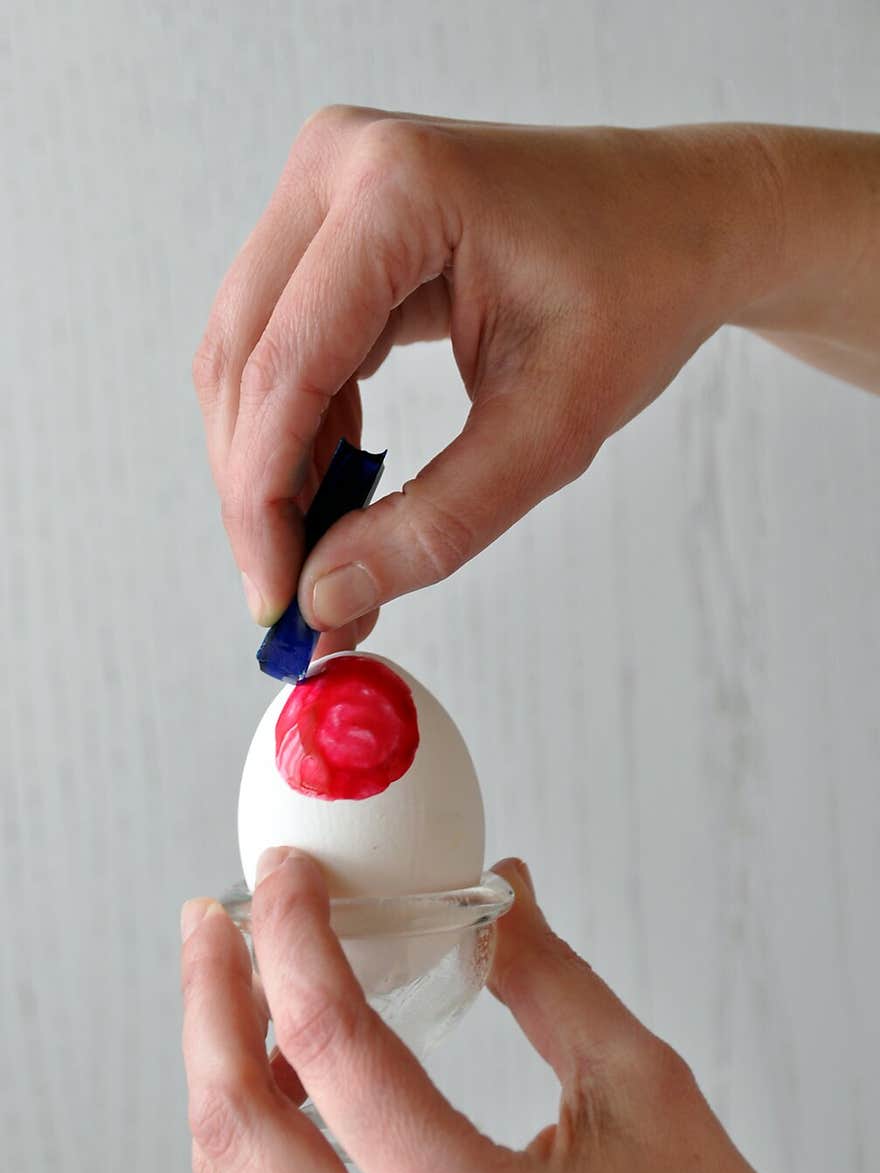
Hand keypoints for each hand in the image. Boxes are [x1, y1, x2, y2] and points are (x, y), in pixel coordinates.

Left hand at [180, 852, 878, 1172]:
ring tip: (244, 988)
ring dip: (218, 1072)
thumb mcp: (645, 1093)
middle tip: (216, 922)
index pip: (334, 1047)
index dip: (296, 938)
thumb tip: (494, 894)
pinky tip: (289, 1082)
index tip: (289, 877)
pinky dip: (254, 1142)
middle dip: (207, 1002)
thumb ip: (548, 980)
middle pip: (236, 1126)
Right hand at [193, 110, 783, 630]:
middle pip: (244, 361)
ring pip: (248, 359)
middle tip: (289, 602)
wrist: (683, 223)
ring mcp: (329, 186)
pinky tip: (336, 497)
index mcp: (397, 190)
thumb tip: (329, 596)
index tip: (278, 603)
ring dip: (272, 470)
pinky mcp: (333, 224)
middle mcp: (340, 165)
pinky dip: (299, 434)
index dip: (264, 501)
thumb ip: (436, 523)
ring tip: (321, 563)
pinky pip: (282, 345)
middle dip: (257, 494)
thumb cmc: (639, 294)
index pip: (285, 368)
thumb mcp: (549, 430)